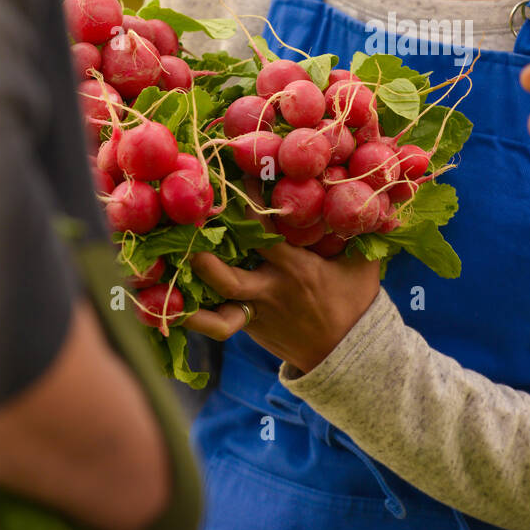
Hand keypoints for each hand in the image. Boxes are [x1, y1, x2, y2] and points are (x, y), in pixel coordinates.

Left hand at [182, 183, 380, 372]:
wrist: (349, 354)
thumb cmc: (356, 302)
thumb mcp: (362, 266)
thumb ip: (358, 232)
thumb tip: (368, 197)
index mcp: (295, 269)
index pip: (265, 230)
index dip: (248, 201)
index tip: (235, 175)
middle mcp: (269, 290)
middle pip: (226, 275)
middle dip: (203, 255)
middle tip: (184, 230)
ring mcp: (256, 313)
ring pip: (215, 311)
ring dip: (188, 297)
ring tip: (160, 279)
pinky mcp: (249, 328)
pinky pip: (219, 321)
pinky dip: (197, 316)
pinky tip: (171, 309)